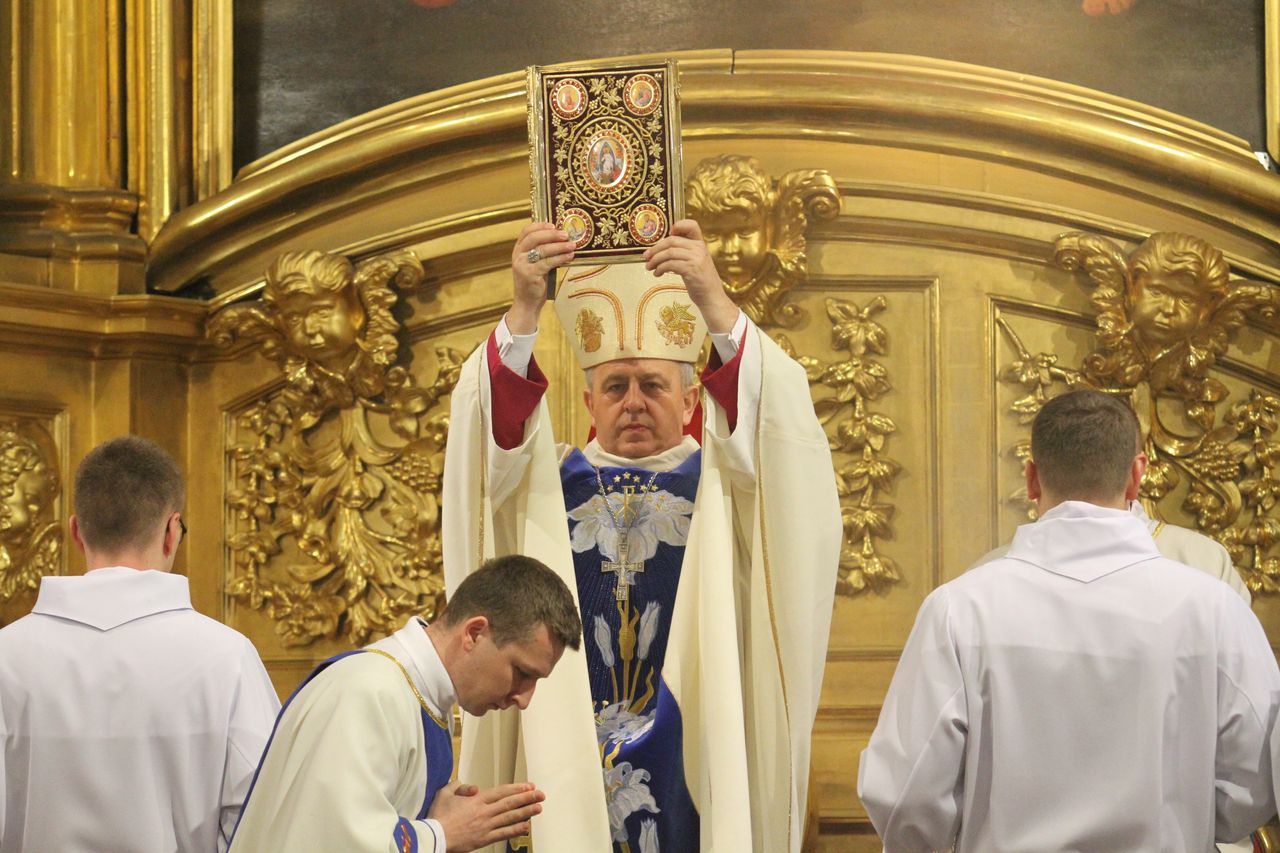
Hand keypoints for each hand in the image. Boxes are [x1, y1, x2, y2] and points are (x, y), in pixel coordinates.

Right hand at [428, 781, 544, 851]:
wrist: (434, 837)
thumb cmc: (438, 816)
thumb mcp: (444, 793)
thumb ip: (458, 786)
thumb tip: (471, 787)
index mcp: (477, 799)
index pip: (502, 791)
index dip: (517, 788)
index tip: (529, 785)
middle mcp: (485, 811)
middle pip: (510, 803)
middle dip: (527, 798)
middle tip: (541, 794)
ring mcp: (486, 826)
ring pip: (510, 817)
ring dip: (526, 812)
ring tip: (539, 808)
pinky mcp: (484, 839)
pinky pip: (503, 833)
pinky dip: (515, 830)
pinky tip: (526, 827)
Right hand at [509, 223, 575, 333]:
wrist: (527, 303)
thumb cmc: (535, 282)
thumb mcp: (536, 264)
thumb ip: (543, 252)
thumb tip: (562, 239)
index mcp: (518, 250)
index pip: (526, 231)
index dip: (540, 226)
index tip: (553, 225)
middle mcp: (518, 255)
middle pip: (534, 238)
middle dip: (552, 235)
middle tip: (566, 234)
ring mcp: (522, 265)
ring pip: (542, 250)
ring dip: (560, 246)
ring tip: (572, 245)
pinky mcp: (529, 274)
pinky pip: (548, 262)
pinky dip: (560, 258)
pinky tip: (569, 256)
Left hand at [643, 218, 739, 333]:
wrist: (712, 297)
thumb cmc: (701, 282)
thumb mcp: (696, 262)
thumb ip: (684, 253)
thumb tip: (661, 251)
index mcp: (701, 244)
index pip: (692, 225)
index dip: (679, 225)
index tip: (668, 233)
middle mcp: (699, 248)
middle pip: (672, 240)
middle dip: (656, 248)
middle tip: (646, 256)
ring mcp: (696, 258)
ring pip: (669, 252)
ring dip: (655, 260)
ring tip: (649, 267)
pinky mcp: (691, 269)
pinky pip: (670, 264)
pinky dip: (660, 269)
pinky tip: (657, 274)